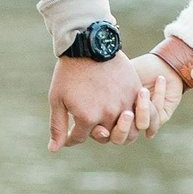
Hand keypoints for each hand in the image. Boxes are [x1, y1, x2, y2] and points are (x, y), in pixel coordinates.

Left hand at [49, 53, 170, 149]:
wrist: (90, 44)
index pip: (78, 138)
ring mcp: (124, 103)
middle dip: (94, 133)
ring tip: (109, 120)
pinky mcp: (135, 91)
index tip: (69, 133)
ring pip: (126, 128)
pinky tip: (123, 109)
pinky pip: (138, 111)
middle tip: (91, 125)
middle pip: (104, 136)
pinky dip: (132, 114)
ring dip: (117, 127)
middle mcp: (108, 114)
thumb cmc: (69, 72)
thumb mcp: (57, 99)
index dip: (71, 137)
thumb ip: (58, 126)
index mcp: (87, 118)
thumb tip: (54, 149)